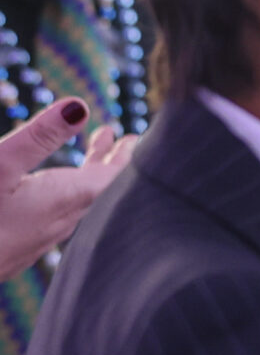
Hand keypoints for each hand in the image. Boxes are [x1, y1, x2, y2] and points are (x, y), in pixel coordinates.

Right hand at [0, 101, 135, 278]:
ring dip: (91, 173)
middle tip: (125, 137)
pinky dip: (69, 191)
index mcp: (66, 201)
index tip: (147, 136)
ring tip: (99, 148)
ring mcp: (39, 239)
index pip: (117, 177)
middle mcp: (61, 223)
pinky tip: (55, 188)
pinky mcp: (17, 249)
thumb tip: (79, 106)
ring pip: (79, 202)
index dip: (133, 156)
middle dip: (114, 159)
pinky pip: (58, 215)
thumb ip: (38, 137)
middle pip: (102, 188)